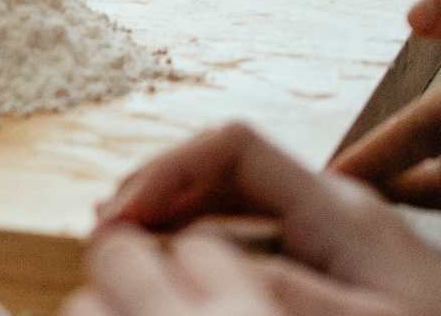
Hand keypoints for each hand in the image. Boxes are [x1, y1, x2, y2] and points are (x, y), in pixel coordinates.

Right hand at [86, 122, 440, 315]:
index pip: (231, 147)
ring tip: (126, 240)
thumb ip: (287, 292)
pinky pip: (251, 220)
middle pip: (222, 162)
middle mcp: (332, 201)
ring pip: (232, 190)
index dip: (166, 172)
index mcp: (335, 208)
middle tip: (103, 228)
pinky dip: (202, 232)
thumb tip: (201, 262)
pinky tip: (179, 260)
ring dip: (173, 209)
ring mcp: (334, 222)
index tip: (120, 216)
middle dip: (156, 187)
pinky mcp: (337, 250)